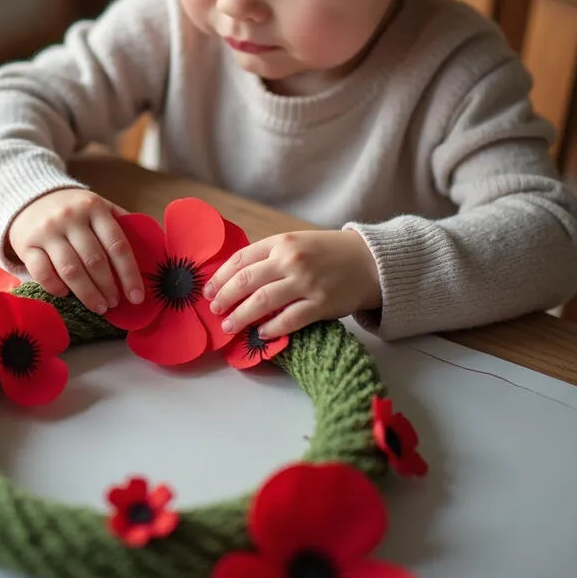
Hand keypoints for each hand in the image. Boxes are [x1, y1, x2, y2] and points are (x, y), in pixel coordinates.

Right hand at [6, 188, 143, 314]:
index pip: (117, 245)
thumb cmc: (72, 209)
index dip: (130, 274)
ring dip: (87, 294)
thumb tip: (148, 252)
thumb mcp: (97, 206)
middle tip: (114, 303)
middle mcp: (70, 217)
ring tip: (98, 306)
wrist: (28, 197)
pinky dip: (56, 288)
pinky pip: (42, 272)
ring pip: (70, 270)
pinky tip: (66, 295)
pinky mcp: (26, 244)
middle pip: (95, 260)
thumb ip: (119, 223)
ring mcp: (47, 231)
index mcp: (94, 207)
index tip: (137, 296)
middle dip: (108, 287)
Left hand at [203, 229, 380, 338]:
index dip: (219, 277)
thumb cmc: (327, 253)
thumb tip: (235, 277)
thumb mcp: (295, 243)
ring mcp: (306, 283)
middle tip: (214, 310)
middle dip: (224, 298)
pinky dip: (271, 329)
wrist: (368, 261)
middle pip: (245, 281)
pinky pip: (288, 320)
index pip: (240, 260)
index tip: (208, 290)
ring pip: (262, 302)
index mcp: (281, 242)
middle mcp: (290, 260)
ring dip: (241, 317)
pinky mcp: (320, 305)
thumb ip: (269, 256)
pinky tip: (261, 334)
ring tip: (230, 326)